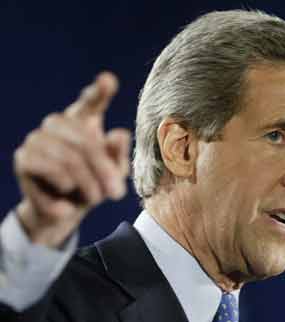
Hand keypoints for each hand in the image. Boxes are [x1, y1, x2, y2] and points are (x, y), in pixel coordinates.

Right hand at [13, 72, 130, 247]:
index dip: (99, 92)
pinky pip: (52, 171)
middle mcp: (57, 124)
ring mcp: (38, 138)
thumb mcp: (113, 173)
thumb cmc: (94, 184)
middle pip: (86, 142)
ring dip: (88, 184)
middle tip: (117, 193)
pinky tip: (67, 203)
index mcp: (82, 123)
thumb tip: (119, 134)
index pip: (90, 103)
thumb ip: (118, 155)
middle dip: (104, 171)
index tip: (108, 80)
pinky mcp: (24, 158)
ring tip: (95, 198)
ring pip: (69, 158)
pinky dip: (65, 191)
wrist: (65, 210)